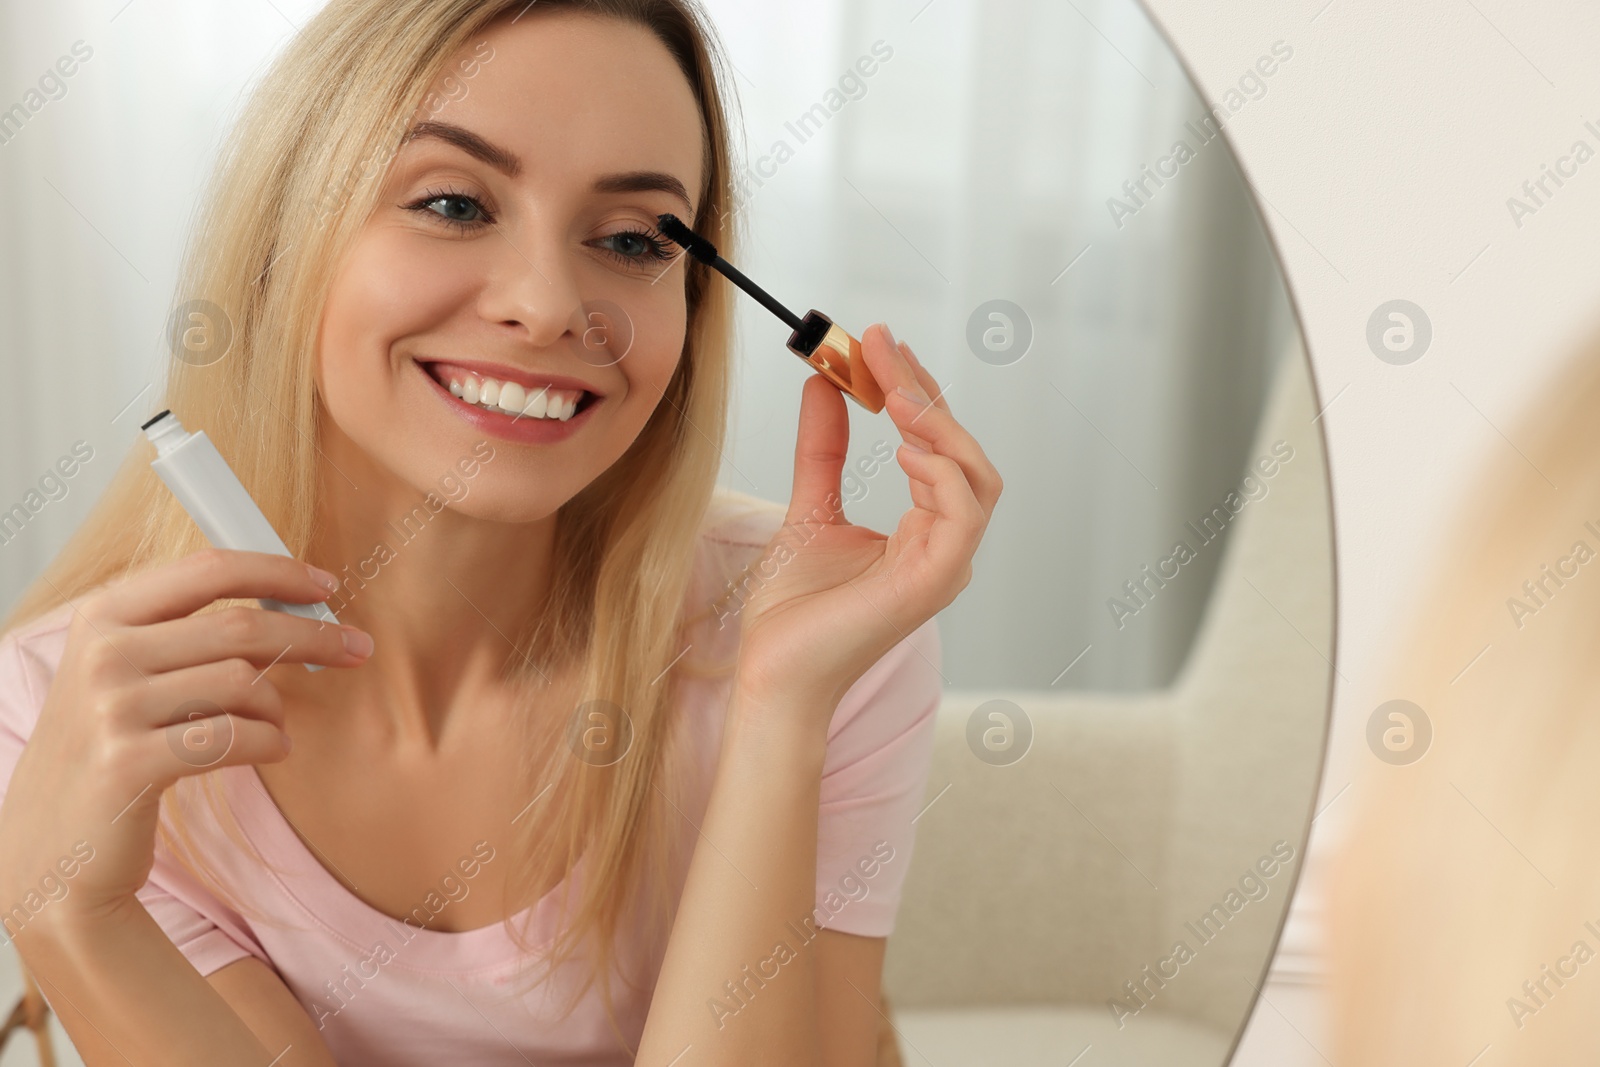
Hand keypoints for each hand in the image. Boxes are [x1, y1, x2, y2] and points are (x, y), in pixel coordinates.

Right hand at [0, 550, 371, 931]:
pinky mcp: (128, 764)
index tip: (327, 584)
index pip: (208, 570)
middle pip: (241, 626)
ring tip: (273, 726)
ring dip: (278, 707)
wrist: (50, 849)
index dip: (278, 571)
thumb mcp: (124, 674)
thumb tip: (290, 603)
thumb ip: (187, 633)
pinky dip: (270, 744)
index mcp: (103, 616)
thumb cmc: (106, 751)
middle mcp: (102, 654)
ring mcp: (111, 709)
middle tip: (358, 649)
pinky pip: (236, 738)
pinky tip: (271, 750)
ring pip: (244, 683)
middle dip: (313, 634)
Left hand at [731, 323, 1001, 723]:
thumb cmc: (792, 610)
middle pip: (962, 451)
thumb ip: (823, 450)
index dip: (915, 389)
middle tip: (881, 346)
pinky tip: (902, 446)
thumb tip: (822, 386)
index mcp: (923, 530)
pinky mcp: (932, 582)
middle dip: (925, 392)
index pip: (937, 446)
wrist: (773, 669)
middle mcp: (944, 545)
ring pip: (977, 478)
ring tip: (891, 391)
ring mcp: (944, 565)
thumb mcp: (809, 508)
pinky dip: (941, 473)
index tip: (879, 343)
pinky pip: (963, 516)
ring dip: (938, 426)